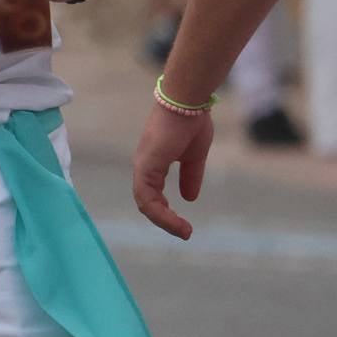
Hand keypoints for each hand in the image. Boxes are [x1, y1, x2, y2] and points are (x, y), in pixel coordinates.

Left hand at [129, 102, 209, 240]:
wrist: (188, 104)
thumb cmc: (190, 124)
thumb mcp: (193, 157)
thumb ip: (190, 176)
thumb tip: (190, 197)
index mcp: (153, 165)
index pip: (153, 196)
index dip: (166, 212)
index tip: (184, 225)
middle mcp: (144, 167)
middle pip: (146, 202)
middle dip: (165, 221)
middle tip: (185, 232)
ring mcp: (143, 166)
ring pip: (145, 202)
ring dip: (164, 220)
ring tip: (183, 231)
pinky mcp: (146, 165)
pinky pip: (146, 195)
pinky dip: (160, 211)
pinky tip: (175, 220)